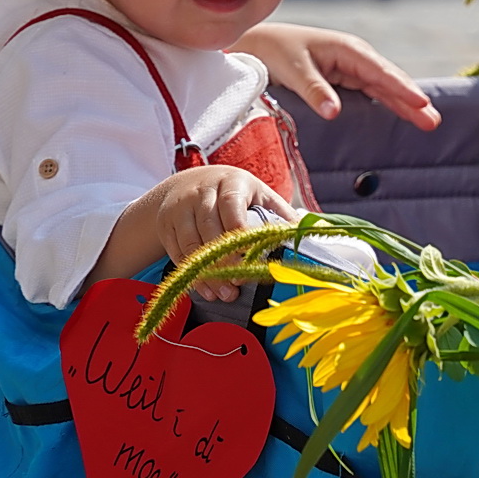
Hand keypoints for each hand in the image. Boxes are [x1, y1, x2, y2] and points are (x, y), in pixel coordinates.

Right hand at [152, 165, 297, 301]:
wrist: (188, 183)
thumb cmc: (234, 193)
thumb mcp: (259, 195)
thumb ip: (281, 213)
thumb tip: (311, 231)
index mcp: (231, 183)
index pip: (233, 208)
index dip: (241, 236)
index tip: (252, 260)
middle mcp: (202, 192)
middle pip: (210, 230)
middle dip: (225, 261)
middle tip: (239, 285)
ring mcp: (180, 208)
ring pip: (192, 246)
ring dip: (209, 274)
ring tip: (226, 294)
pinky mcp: (167, 225)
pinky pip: (178, 255)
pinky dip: (193, 276)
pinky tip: (208, 290)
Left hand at [234, 22, 441, 130]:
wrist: (258, 43)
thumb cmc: (275, 51)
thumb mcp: (293, 69)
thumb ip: (314, 90)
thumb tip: (334, 112)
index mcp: (348, 49)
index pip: (381, 73)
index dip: (402, 89)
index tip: (422, 103)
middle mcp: (355, 57)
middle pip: (390, 80)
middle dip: (413, 99)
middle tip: (434, 121)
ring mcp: (352, 67)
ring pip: (385, 87)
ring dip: (406, 103)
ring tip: (428, 122)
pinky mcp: (346, 78)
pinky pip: (374, 91)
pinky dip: (391, 102)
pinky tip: (405, 113)